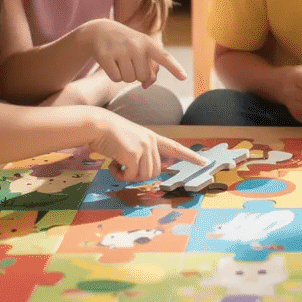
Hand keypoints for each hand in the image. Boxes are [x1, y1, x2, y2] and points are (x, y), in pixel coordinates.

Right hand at [85, 20, 185, 87]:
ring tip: (119, 60)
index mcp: (148, 43)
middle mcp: (135, 45)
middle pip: (142, 77)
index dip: (174, 68)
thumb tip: (146, 85)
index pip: (164, 57)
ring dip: (124, 75)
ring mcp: (120, 50)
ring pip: (129, 79)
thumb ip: (151, 68)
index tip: (184, 77)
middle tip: (128, 60)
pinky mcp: (105, 56)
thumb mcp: (141, 49)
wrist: (99, 30)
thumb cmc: (126, 43)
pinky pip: (116, 78)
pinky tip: (110, 62)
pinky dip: (113, 75)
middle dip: (136, 74)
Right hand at [89, 115, 205, 181]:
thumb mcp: (131, 142)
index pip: (175, 147)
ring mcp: (144, 147)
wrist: (97, 125)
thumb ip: (143, 153)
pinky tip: (113, 164)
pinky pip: (131, 176)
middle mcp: (151, 142)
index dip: (190, 156)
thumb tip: (152, 170)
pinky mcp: (134, 154)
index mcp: (152, 138)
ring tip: (117, 164)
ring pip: (144, 176)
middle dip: (138, 175)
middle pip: (154, 172)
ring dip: (128, 176)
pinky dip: (120, 175)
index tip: (204, 162)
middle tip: (123, 168)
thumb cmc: (109, 135)